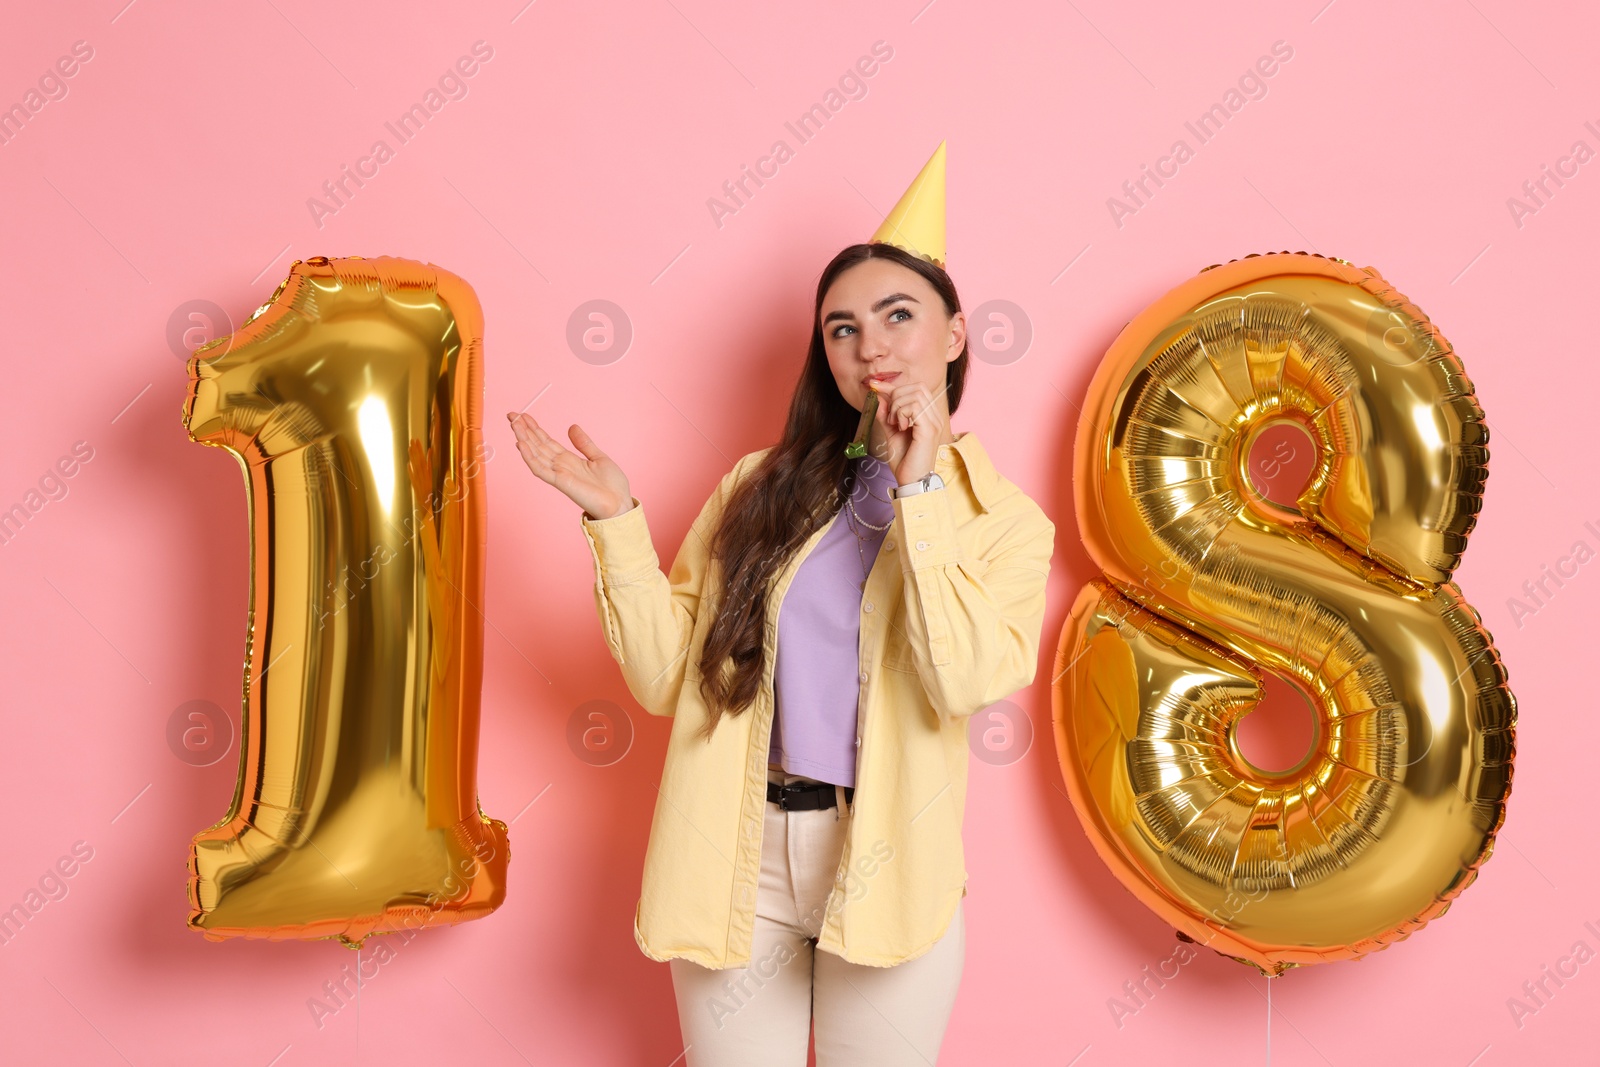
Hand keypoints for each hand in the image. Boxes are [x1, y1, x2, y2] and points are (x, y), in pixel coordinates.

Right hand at [507, 412, 632, 519]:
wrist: (619, 504)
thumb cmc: (612, 486)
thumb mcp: (598, 457)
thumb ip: (583, 443)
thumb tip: (572, 426)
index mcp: (568, 459)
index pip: (546, 441)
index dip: (534, 428)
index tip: (523, 416)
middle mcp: (560, 466)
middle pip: (537, 445)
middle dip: (524, 430)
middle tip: (511, 414)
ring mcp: (558, 474)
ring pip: (535, 454)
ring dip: (523, 438)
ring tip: (514, 424)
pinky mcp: (560, 482)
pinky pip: (540, 469)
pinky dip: (529, 457)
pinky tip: (521, 444)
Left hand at [867, 378, 952, 486]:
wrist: (910, 480)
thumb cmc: (903, 460)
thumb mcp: (890, 432)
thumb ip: (885, 415)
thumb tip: (877, 396)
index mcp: (929, 416)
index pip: (915, 389)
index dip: (893, 386)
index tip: (874, 386)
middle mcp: (935, 416)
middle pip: (917, 387)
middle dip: (896, 396)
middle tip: (889, 418)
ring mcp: (935, 422)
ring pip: (915, 395)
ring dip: (897, 406)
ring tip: (894, 424)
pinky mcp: (930, 429)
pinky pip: (914, 407)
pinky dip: (901, 413)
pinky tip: (900, 427)